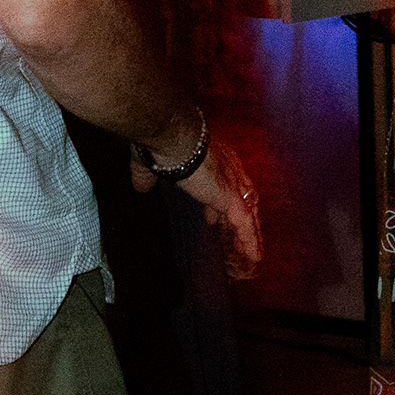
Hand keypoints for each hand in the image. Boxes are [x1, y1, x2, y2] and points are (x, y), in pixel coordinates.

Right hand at [136, 129, 262, 279]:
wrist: (172, 138)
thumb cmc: (162, 146)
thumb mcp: (151, 165)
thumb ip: (147, 178)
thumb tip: (140, 187)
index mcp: (212, 160)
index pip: (222, 183)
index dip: (220, 201)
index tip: (214, 217)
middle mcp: (228, 170)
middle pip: (243, 198)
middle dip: (242, 218)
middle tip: (239, 236)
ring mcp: (231, 184)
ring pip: (248, 213)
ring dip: (251, 234)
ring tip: (253, 254)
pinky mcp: (229, 198)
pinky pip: (245, 223)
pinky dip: (250, 240)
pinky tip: (254, 256)